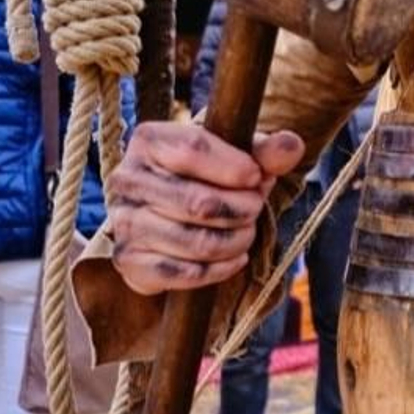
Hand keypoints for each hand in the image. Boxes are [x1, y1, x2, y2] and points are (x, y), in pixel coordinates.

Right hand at [108, 122, 305, 294]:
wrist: (178, 210)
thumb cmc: (212, 173)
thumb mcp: (239, 154)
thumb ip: (267, 151)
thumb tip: (290, 146)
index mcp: (149, 140)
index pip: (193, 149)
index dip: (235, 168)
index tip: (258, 178)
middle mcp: (127, 179)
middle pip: (198, 202)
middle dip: (243, 209)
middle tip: (255, 207)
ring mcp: (123, 222)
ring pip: (195, 241)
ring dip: (236, 240)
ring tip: (247, 231)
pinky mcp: (129, 261)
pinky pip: (182, 273)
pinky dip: (219, 269)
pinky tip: (235, 257)